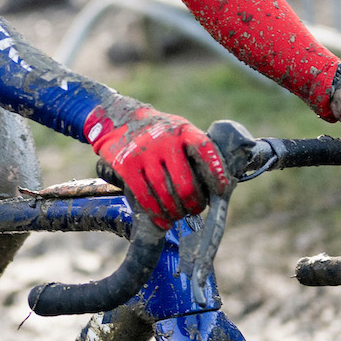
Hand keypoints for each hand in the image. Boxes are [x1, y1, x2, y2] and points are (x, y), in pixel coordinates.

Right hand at [85, 100, 231, 227]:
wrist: (119, 120)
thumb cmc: (157, 131)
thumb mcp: (177, 130)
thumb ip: (192, 150)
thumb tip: (211, 185)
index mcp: (182, 130)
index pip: (205, 150)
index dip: (216, 172)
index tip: (221, 191)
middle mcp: (164, 141)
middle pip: (184, 182)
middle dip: (194, 203)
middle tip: (195, 209)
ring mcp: (144, 154)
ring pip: (164, 193)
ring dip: (175, 211)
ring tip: (178, 215)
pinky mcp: (126, 166)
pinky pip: (144, 195)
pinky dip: (155, 213)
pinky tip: (162, 220)